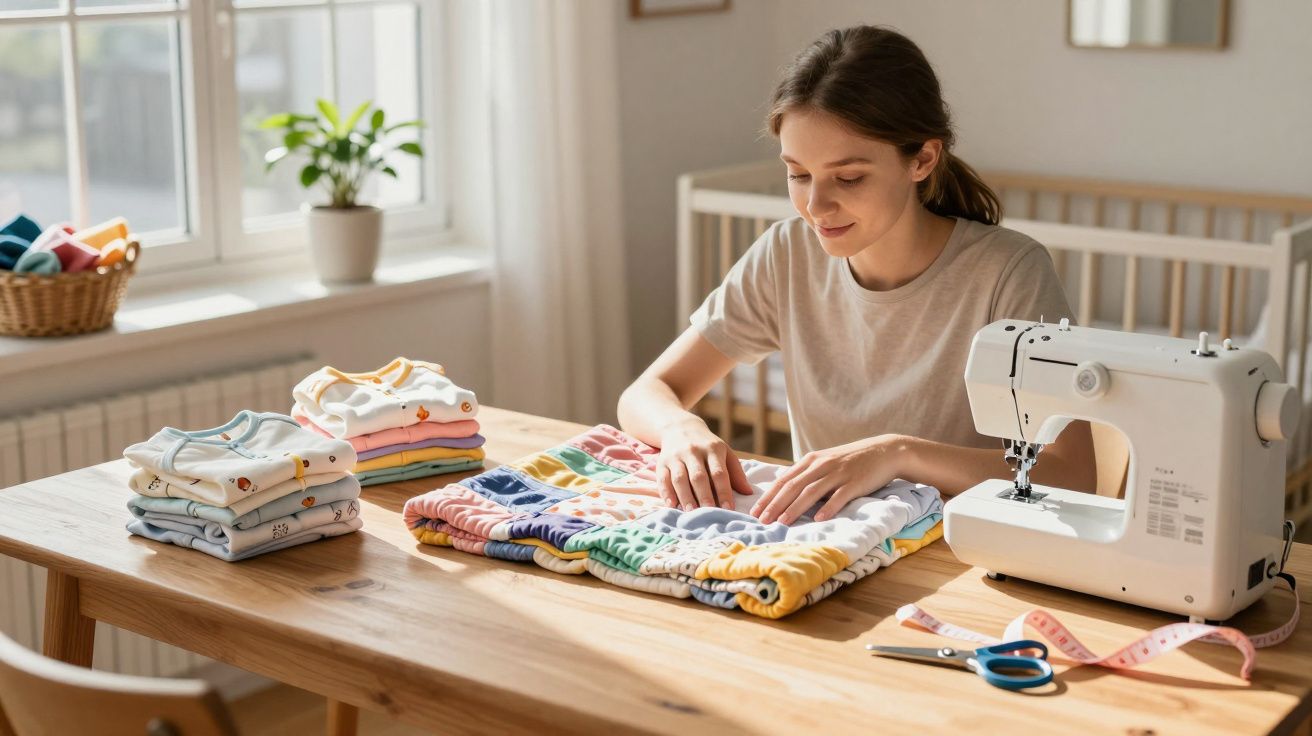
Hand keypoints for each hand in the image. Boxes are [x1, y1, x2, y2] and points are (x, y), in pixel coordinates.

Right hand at [656, 416, 753, 510]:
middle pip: (698, 476)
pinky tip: (671, 505)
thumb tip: (749, 493)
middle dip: (704, 496)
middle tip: (709, 512)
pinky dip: (666, 493)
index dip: (724, 491)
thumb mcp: (725, 452)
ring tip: (691, 513)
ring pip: (680, 478)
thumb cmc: (707, 446)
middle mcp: (693, 451)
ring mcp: (676, 456)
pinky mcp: (662, 462)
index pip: (719, 473)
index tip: (729, 509)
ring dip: (685, 497)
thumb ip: (736, 472)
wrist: (680, 427)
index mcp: (713, 449)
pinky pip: (663, 479)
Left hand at [752, 434, 911, 523]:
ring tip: (782, 522)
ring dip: (795, 508)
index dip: (768, 496)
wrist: (884, 450)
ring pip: (811, 491)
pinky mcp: (855, 482)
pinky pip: (839, 496)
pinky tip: (819, 519)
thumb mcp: (826, 462)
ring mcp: (838, 473)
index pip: (784, 480)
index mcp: (811, 461)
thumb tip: (787, 494)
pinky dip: (828, 507)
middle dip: (775, 504)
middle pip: (793, 486)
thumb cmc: (852, 460)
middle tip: (761, 520)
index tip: (754, 511)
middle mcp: (821, 465)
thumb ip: (808, 475)